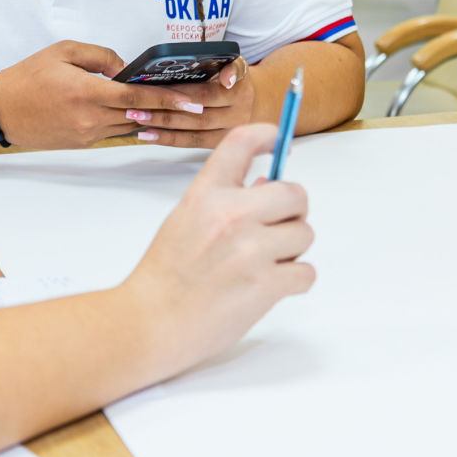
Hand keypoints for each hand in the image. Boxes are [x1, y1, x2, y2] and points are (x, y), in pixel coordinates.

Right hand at [0, 41, 211, 149]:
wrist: (0, 111)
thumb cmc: (29, 77)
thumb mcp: (64, 52)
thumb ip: (101, 56)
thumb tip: (125, 68)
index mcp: (87, 93)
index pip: (138, 96)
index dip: (169, 99)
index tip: (193, 100)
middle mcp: (91, 119)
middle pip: (141, 114)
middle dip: (170, 109)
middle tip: (198, 103)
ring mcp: (88, 134)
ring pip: (131, 125)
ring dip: (152, 116)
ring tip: (176, 106)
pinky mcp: (83, 143)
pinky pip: (115, 131)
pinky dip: (130, 121)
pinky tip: (142, 112)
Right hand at [124, 124, 314, 375]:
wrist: (151, 322)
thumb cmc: (165, 276)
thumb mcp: (186, 221)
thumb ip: (225, 202)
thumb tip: (268, 185)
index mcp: (206, 195)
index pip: (241, 143)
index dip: (267, 135)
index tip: (279, 140)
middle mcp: (231, 215)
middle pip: (295, 194)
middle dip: (293, 211)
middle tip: (277, 227)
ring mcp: (250, 250)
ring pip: (304, 234)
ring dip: (292, 250)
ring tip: (266, 264)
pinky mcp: (266, 285)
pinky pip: (306, 272)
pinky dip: (294, 281)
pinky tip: (270, 286)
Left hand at [133, 57, 255, 148]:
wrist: (257, 101)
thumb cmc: (234, 79)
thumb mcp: (236, 64)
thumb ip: (230, 66)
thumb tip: (226, 78)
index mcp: (240, 91)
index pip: (206, 94)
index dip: (181, 95)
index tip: (156, 92)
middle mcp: (238, 115)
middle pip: (197, 116)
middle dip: (165, 112)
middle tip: (138, 107)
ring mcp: (230, 133)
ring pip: (193, 133)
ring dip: (163, 128)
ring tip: (138, 120)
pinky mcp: (220, 144)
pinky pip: (192, 143)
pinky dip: (169, 139)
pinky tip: (149, 135)